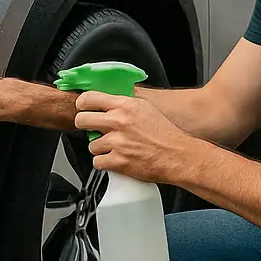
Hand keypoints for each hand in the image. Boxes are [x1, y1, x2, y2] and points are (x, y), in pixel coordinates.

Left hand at [73, 91, 198, 184]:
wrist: (178, 156)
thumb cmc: (165, 134)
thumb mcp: (145, 107)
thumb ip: (124, 102)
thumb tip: (106, 100)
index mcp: (125, 106)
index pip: (89, 98)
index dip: (82, 104)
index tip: (82, 108)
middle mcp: (119, 122)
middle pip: (81, 120)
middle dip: (84, 125)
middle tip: (91, 129)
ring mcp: (117, 142)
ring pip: (91, 145)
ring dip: (100, 148)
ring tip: (115, 148)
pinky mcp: (118, 161)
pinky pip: (97, 162)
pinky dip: (104, 163)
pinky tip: (115, 159)